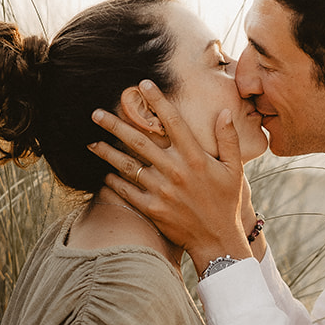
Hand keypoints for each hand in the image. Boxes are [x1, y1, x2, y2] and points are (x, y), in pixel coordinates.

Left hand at [89, 83, 250, 271]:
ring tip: (90, 142)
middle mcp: (176, 171)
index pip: (173, 122)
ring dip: (107, 152)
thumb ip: (229, 139)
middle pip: (140, 141)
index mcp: (196, 158)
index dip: (157, 100)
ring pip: (128, 165)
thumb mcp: (234, 170)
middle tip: (96, 113)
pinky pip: (127, 191)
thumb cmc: (227, 202)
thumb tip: (224, 111)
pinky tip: (103, 172)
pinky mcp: (152, 208)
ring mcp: (162, 191)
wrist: (217, 240)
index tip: (143, 84)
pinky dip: (113, 181)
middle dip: (115, 125)